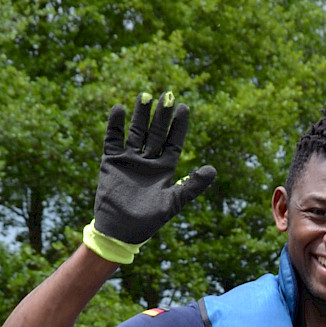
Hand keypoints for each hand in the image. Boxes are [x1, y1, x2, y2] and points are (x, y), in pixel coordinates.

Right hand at [92, 93, 214, 249]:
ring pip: (136, 132)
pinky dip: (115, 125)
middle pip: (156, 132)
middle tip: (167, 95)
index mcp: (164, 169)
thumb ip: (192, 185)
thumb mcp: (175, 201)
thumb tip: (213, 169)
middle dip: (162, 115)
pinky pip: (113, 139)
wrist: (121, 230)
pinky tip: (118, 109)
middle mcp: (148, 161)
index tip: (184, 108)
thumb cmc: (150, 220)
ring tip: (145, 96)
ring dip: (140, 115)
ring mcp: (130, 159)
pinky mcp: (112, 161)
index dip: (179, 126)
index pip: (173, 142)